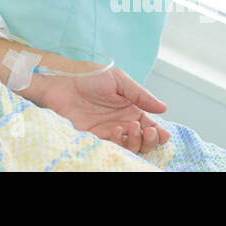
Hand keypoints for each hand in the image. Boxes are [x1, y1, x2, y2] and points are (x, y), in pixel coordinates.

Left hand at [31, 66, 170, 154]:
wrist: (61, 81)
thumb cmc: (89, 77)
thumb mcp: (118, 80)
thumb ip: (140, 94)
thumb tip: (164, 108)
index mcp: (131, 109)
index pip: (151, 126)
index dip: (159, 133)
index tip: (161, 132)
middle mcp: (122, 123)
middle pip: (144, 142)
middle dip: (150, 140)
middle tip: (147, 130)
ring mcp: (109, 132)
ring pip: (130, 148)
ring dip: (135, 142)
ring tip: (130, 127)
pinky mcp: (94, 138)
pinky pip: (111, 149)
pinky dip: (118, 144)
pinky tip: (116, 131)